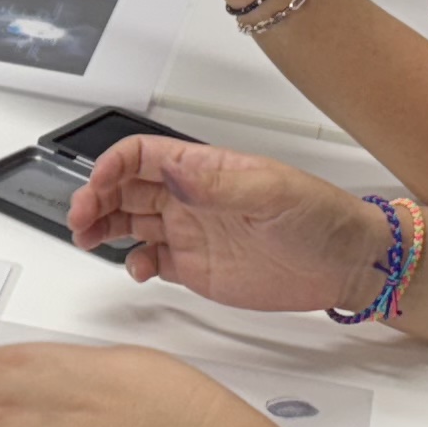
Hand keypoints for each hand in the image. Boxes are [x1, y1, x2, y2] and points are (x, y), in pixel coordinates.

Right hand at [71, 136, 392, 314]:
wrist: (348, 266)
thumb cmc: (322, 219)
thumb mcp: (273, 193)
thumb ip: (218, 183)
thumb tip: (172, 167)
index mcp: (205, 170)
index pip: (141, 156)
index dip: (111, 166)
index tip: (96, 186)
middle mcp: (191, 198)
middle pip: (124, 188)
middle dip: (94, 198)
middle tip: (79, 218)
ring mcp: (191, 232)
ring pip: (128, 223)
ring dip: (103, 228)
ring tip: (88, 239)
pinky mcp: (195, 268)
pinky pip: (150, 261)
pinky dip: (134, 264)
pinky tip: (138, 270)